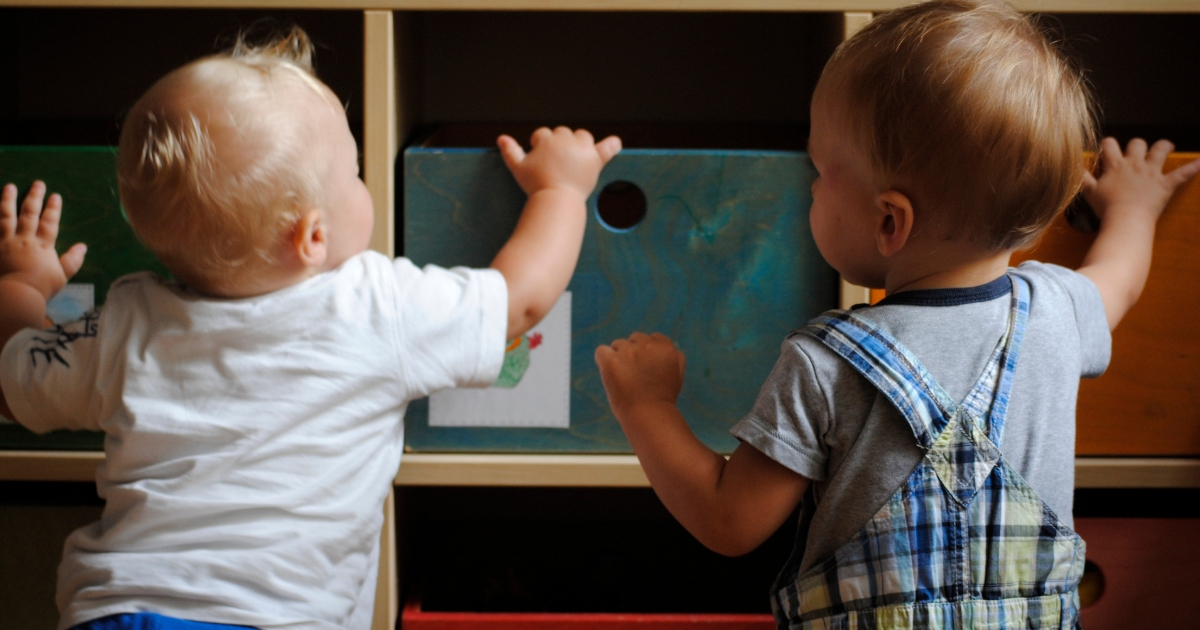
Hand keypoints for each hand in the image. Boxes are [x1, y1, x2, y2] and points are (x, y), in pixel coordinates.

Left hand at [0, 181, 86, 299]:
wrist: (15, 295)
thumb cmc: (40, 288)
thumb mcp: (61, 276)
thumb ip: (72, 261)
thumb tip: (83, 246)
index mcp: (42, 246)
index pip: (49, 223)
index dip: (52, 209)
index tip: (55, 195)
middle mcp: (23, 239)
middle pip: (28, 214)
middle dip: (34, 197)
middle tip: (37, 183)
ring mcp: (5, 242)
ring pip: (6, 216)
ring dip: (8, 200)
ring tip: (9, 187)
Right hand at [497, 127, 621, 199]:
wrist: (556, 200)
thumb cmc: (535, 186)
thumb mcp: (518, 169)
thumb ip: (510, 152)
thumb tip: (501, 137)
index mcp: (546, 139)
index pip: (542, 135)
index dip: (539, 146)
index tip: (540, 160)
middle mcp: (565, 140)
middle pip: (562, 133)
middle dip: (559, 144)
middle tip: (556, 163)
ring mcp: (582, 149)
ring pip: (582, 136)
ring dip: (579, 142)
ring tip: (574, 157)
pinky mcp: (595, 160)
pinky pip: (607, 148)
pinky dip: (612, 145)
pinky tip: (615, 144)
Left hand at [594, 332, 684, 421]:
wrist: (649, 415)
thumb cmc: (662, 398)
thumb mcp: (677, 374)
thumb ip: (673, 355)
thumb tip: (663, 344)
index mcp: (666, 348)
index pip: (654, 338)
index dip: (649, 353)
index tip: (647, 368)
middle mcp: (648, 346)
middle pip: (635, 339)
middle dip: (634, 353)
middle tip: (636, 375)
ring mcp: (628, 352)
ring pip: (618, 345)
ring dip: (619, 358)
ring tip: (624, 379)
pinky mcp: (611, 361)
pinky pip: (602, 351)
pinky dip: (603, 360)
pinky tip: (609, 373)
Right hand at [1081, 137, 1199, 225]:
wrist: (1126, 219)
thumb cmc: (1106, 208)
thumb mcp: (1088, 192)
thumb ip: (1081, 178)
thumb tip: (1072, 167)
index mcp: (1115, 165)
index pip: (1109, 144)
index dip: (1108, 145)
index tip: (1107, 150)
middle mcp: (1134, 164)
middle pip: (1137, 143)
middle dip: (1137, 145)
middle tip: (1137, 152)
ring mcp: (1151, 173)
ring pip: (1160, 149)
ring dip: (1163, 147)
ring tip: (1165, 147)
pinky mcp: (1165, 184)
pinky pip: (1182, 173)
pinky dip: (1194, 167)